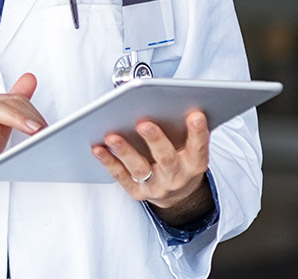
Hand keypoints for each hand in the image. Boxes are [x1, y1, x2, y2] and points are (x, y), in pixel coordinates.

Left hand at [91, 110, 213, 225]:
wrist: (178, 195)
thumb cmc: (181, 159)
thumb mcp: (190, 148)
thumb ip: (184, 129)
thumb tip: (172, 102)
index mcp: (194, 164)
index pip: (199, 147)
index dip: (198, 132)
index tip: (195, 115)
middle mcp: (177, 177)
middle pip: (166, 158)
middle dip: (155, 140)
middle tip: (144, 124)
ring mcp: (157, 186)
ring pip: (140, 168)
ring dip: (125, 151)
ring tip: (112, 136)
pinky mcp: (138, 192)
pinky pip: (121, 176)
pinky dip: (109, 162)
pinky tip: (98, 148)